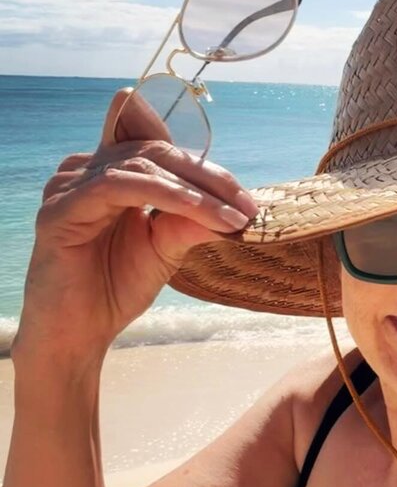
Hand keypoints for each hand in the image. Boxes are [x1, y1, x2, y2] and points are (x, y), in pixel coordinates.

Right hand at [14, 88, 259, 358]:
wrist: (77, 334)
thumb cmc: (115, 289)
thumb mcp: (165, 247)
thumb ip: (190, 218)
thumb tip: (234, 203)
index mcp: (109, 174)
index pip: (162, 152)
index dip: (205, 167)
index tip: (246, 198)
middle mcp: (84, 171)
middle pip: (155, 153)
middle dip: (208, 177)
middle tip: (247, 205)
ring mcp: (68, 186)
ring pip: (142, 168)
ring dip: (195, 191)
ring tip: (231, 216)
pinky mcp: (60, 208)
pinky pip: (118, 187)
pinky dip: (163, 194)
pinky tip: (194, 209)